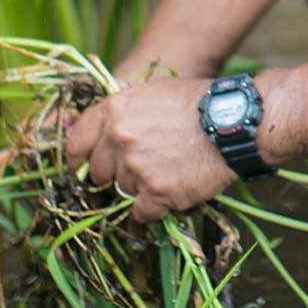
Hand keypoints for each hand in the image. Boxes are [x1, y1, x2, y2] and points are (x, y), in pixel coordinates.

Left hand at [65, 77, 234, 223]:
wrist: (231, 121)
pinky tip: (173, 190)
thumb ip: (121, 115)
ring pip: (123, 191)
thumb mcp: (151, 94)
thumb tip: (100, 137)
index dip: (77, 159)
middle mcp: (118, 138)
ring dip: (141, 187)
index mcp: (114, 110)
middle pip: (99, 172)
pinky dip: (155, 207)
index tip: (81, 168)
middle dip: (117, 173)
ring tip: (168, 169)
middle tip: (143, 166)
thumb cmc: (194, 103)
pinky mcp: (155, 192)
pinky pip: (142, 213)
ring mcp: (135, 167)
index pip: (76, 143)